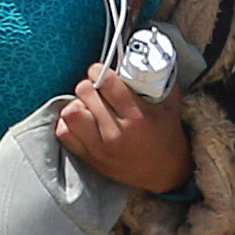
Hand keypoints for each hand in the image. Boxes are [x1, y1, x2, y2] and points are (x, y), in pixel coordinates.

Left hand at [57, 64, 189, 194]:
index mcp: (138, 117)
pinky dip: (69, 123)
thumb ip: (159, 82)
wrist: (165, 174)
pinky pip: (64, 133)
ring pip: (71, 113)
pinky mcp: (90, 158)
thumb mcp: (170, 108)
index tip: (99, 71)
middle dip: (89, 86)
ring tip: (87, 106)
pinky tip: (82, 121)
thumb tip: (141, 59)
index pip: (107, 83)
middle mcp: (117, 133)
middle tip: (95, 89)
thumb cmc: (167, 137)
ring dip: (77, 104)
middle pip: (85, 93)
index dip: (99, 71)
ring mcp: (101, 147)